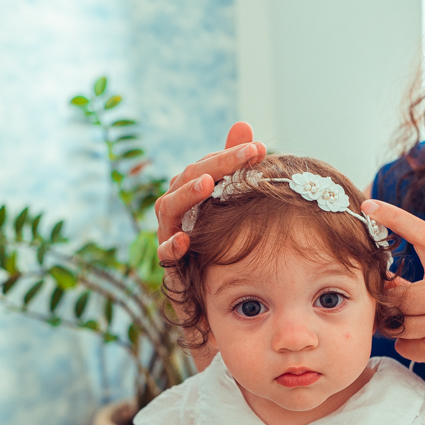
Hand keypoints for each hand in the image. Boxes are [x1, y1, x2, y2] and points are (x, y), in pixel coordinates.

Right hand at [154, 122, 266, 264]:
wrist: (214, 299)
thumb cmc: (221, 248)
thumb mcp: (230, 207)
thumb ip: (232, 168)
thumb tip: (243, 124)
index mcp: (191, 194)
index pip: (206, 166)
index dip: (230, 154)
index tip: (260, 148)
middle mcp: (176, 212)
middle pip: (187, 180)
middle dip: (217, 165)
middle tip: (245, 154)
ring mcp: (169, 237)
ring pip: (168, 209)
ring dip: (186, 195)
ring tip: (207, 184)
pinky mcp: (170, 268)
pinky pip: (164, 255)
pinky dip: (171, 247)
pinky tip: (184, 240)